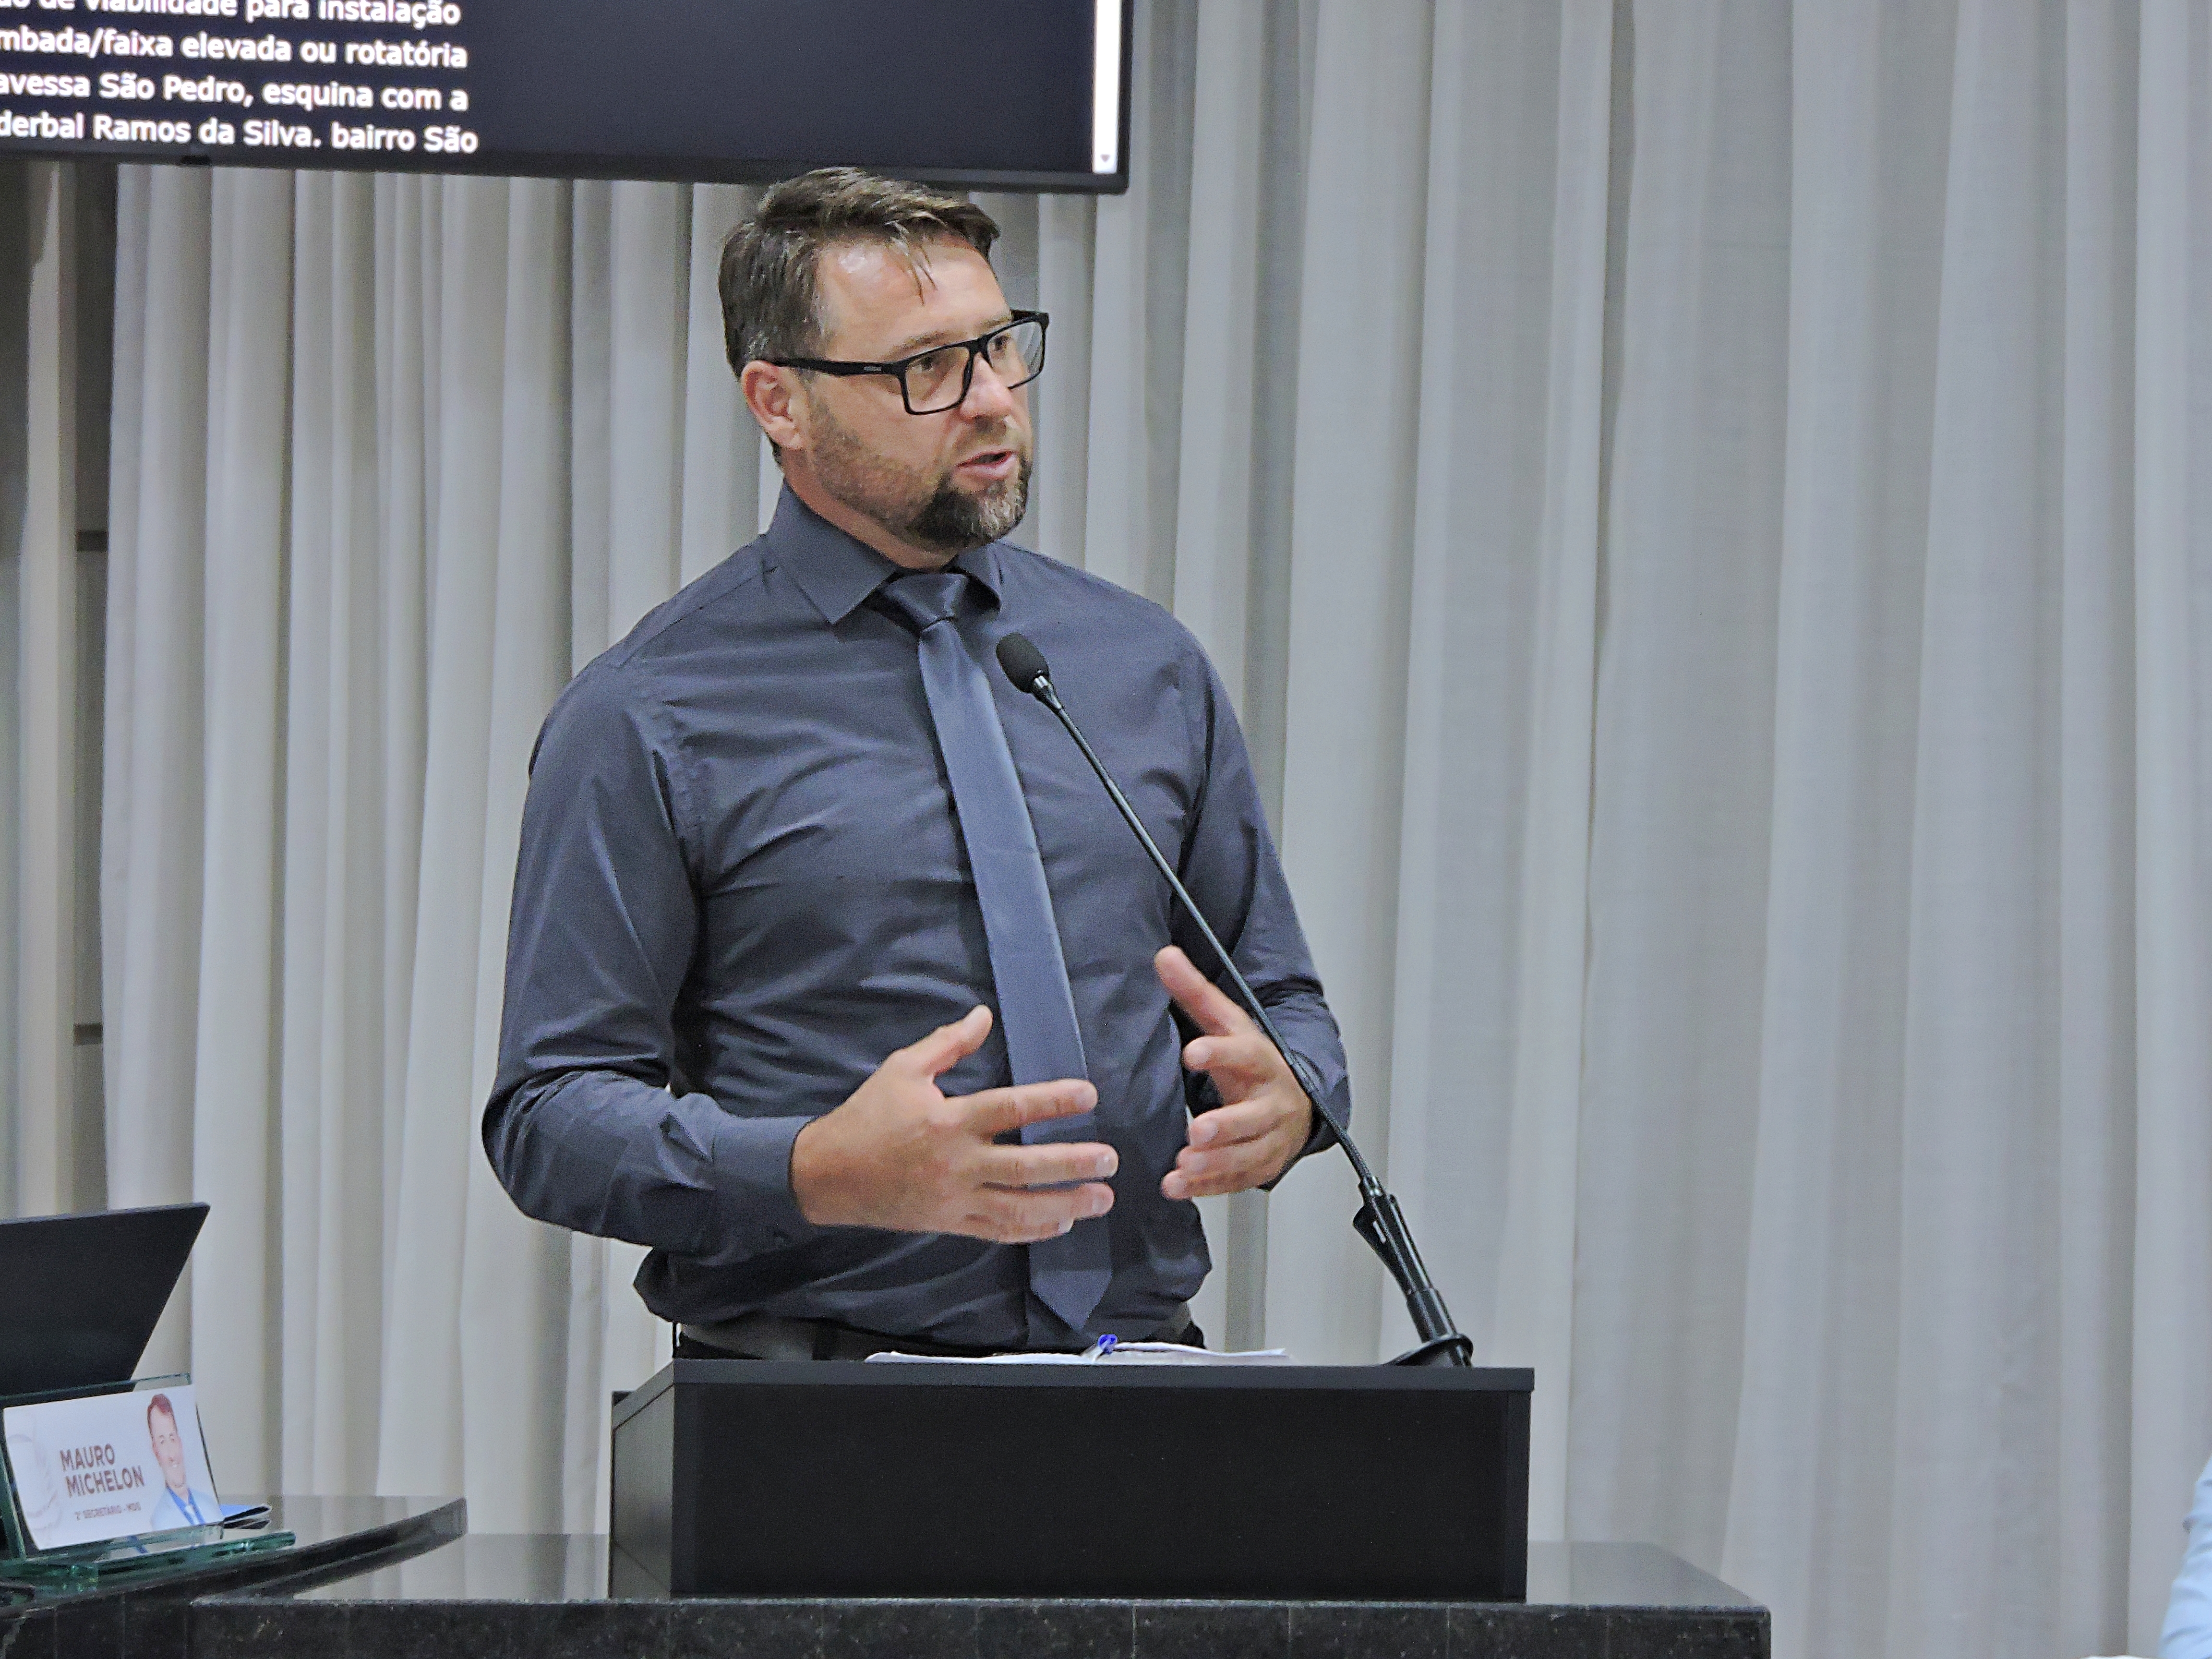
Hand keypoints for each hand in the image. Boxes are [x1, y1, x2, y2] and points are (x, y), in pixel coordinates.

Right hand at [789, 1005, 1116, 1241]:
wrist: (827, 1175)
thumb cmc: (867, 1116)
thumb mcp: (902, 1069)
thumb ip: (948, 1044)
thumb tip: (984, 1015)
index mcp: (947, 1121)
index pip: (1010, 1109)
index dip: (1052, 1102)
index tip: (1088, 1095)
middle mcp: (956, 1164)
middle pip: (1025, 1167)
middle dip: (1073, 1164)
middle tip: (1110, 1159)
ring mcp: (954, 1200)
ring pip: (1018, 1208)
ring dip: (1065, 1205)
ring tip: (1101, 1199)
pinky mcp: (949, 1224)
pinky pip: (998, 1232)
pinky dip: (1033, 1231)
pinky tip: (1062, 1224)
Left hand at [1155, 946, 1313, 1199]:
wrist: (1294, 1098)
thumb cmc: (1251, 1060)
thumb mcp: (1226, 1023)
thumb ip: (1194, 992)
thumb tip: (1164, 955)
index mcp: (1262, 1060)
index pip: (1245, 1053)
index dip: (1220, 1053)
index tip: (1193, 1053)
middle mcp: (1272, 1101)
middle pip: (1255, 1115)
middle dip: (1229, 1125)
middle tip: (1199, 1130)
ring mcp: (1271, 1137)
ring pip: (1249, 1154)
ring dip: (1217, 1163)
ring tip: (1184, 1166)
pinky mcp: (1262, 1166)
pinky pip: (1237, 1180)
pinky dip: (1208, 1187)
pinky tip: (1177, 1186)